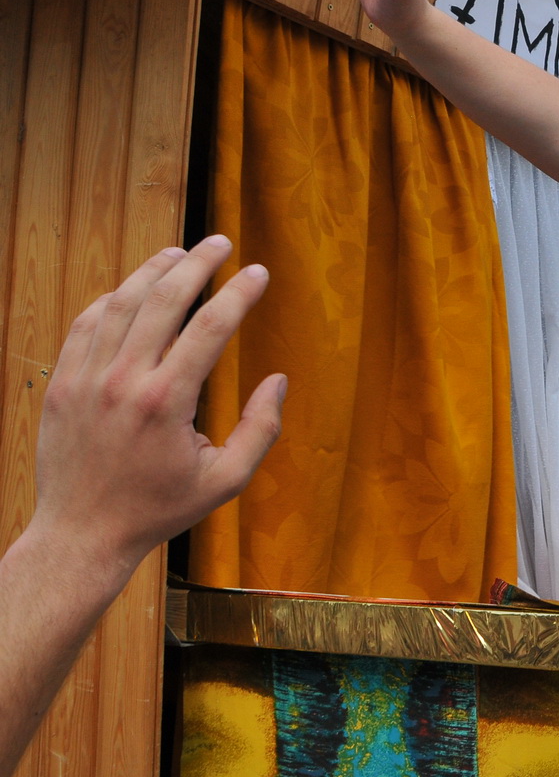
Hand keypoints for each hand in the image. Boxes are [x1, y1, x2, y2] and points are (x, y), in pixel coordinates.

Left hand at [30, 237, 284, 572]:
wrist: (82, 533)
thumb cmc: (158, 509)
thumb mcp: (226, 480)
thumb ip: (261, 429)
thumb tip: (278, 381)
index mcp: (166, 402)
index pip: (210, 326)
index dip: (240, 293)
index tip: (259, 273)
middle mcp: (123, 382)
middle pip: (165, 300)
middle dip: (199, 264)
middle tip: (221, 243)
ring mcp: (86, 379)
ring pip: (122, 303)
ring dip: (153, 271)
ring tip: (179, 254)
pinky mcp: (62, 384)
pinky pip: (87, 324)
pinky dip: (114, 299)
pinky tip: (134, 289)